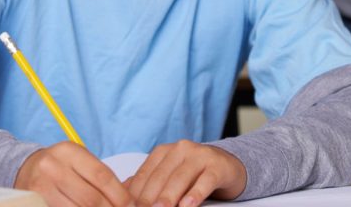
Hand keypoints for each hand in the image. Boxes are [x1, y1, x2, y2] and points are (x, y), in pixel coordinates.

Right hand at [16, 142, 133, 206]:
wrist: (24, 169)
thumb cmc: (61, 167)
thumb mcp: (79, 162)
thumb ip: (100, 178)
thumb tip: (128, 200)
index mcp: (69, 151)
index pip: (102, 176)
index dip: (120, 195)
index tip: (131, 205)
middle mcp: (52, 166)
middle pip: (91, 198)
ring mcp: (40, 187)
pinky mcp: (34, 201)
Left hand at [126, 140, 245, 206]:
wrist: (228, 166)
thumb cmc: (194, 175)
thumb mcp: (170, 176)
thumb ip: (149, 184)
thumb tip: (123, 195)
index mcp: (163, 152)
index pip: (145, 174)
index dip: (135, 194)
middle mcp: (180, 149)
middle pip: (160, 177)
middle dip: (149, 198)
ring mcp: (200, 155)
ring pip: (181, 178)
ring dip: (169, 197)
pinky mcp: (217, 165)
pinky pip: (205, 180)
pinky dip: (195, 193)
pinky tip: (188, 205)